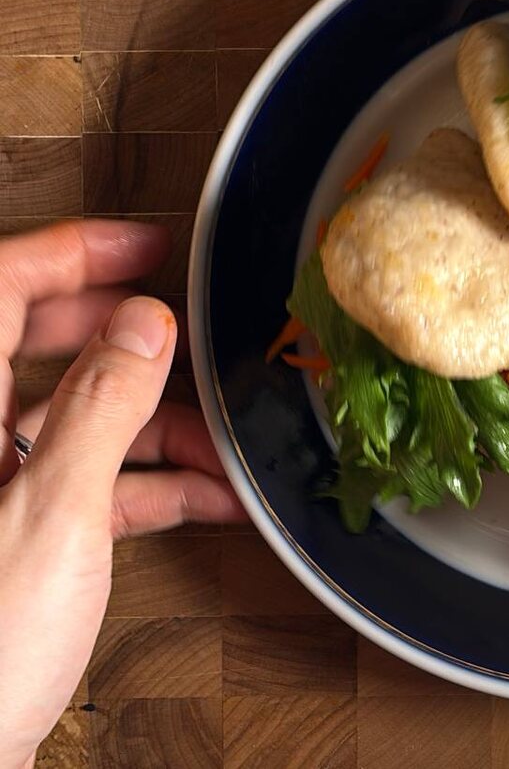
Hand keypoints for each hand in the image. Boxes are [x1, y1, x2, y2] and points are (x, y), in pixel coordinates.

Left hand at [0, 221, 246, 768]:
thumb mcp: (54, 515)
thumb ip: (102, 409)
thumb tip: (144, 327)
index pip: (0, 289)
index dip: (74, 251)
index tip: (144, 243)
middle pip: (38, 345)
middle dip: (126, 336)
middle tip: (184, 325)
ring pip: (73, 417)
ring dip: (154, 424)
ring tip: (219, 438)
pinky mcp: (14, 533)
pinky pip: (85, 480)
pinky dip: (146, 483)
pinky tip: (204, 497)